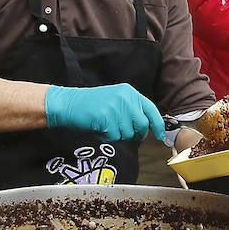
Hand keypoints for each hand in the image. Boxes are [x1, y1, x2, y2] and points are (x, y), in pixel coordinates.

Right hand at [44, 83, 163, 140]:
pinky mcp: (105, 117)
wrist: (69, 103)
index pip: (151, 109)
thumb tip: (149, 126)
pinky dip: (106, 137)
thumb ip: (132, 110)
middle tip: (123, 132)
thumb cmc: (93, 105)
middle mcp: (125, 98)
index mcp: (129, 92)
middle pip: (142, 125)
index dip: (158, 125)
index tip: (160, 135)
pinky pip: (114, 137)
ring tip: (105, 125)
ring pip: (128, 133)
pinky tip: (98, 127)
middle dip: (136, 134)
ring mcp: (115, 107)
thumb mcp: (116, 100)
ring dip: (117, 135)